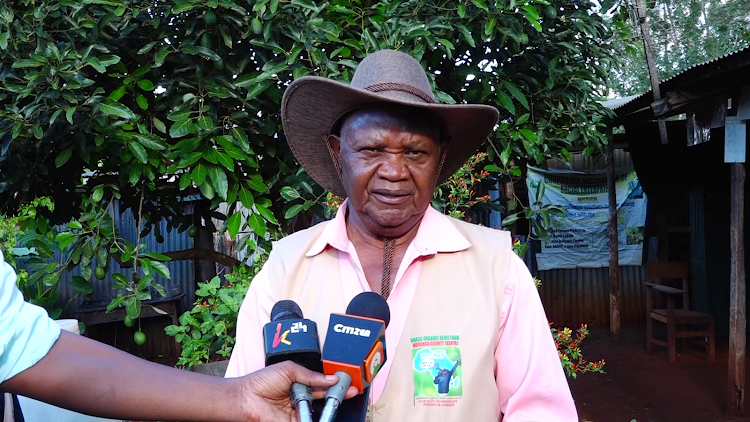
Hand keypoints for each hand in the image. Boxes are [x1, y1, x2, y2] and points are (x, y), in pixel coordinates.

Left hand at [238, 361, 357, 421]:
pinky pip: (308, 421)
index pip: (321, 383)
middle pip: (323, 397)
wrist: (245, 398)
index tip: (346, 381)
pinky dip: (317, 418)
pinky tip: (326, 414)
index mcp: (299, 382)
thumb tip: (330, 378)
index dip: (333, 382)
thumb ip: (310, 375)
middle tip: (350, 391)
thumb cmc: (260, 381)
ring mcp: (297, 412)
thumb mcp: (288, 369)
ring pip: (318, 411)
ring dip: (329, 406)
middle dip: (337, 394)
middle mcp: (300, 397)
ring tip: (338, 400)